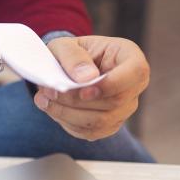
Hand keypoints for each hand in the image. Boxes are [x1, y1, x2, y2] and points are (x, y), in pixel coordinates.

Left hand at [34, 36, 149, 140]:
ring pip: (100, 121)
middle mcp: (133, 85)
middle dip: (76, 100)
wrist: (65, 70)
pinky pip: (90, 132)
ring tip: (44, 99)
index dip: (111, 85)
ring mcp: (124, 108)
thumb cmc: (69, 54)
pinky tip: (52, 109)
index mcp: (130, 57)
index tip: (83, 90)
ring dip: (67, 113)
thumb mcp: (64, 46)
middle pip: (114, 102)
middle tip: (49, 91)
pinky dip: (67, 123)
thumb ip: (73, 57)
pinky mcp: (109, 125)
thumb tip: (87, 78)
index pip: (135, 72)